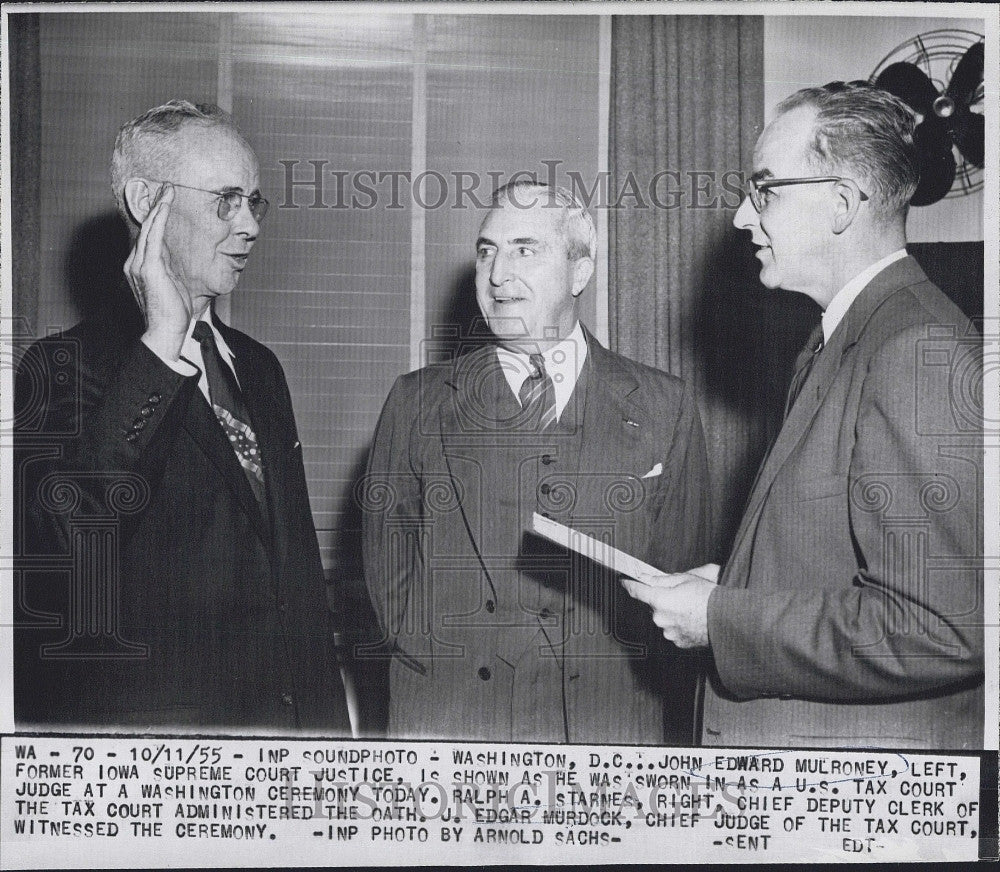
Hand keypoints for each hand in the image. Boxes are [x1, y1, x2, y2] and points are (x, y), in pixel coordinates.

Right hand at [124, 183, 190, 360]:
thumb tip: (170, 252)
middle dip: (156, 207)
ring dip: (159, 207)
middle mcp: (134, 263)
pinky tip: (166, 205)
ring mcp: (139, 264)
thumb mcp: (171, 283)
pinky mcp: (149, 267)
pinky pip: (155, 236)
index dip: (155, 218)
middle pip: (146, 228)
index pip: (147, 237)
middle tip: (166, 189)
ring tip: (167, 191)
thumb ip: (167, 266)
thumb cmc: (172, 311)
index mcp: (139, 267)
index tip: (163, 202)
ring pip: (149, 228)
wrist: (166, 330)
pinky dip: (160, 218)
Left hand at [621, 565, 718, 647]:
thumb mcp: (686, 579)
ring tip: (690, 608)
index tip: (624, 580)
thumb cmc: (710, 597)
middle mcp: (660, 619)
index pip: (636, 591)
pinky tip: (692, 619)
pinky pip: (673, 630)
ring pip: (663, 619)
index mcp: (660, 600)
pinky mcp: (678, 642)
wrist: (729, 620)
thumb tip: (646, 578)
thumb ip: (661, 580)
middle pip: (653, 606)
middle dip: (661, 599)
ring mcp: (669, 633)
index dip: (628, 584)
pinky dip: (679, 625)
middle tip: (678, 594)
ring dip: (671, 613)